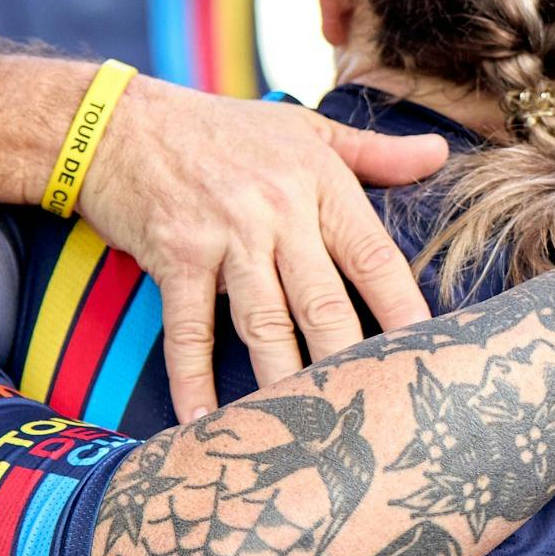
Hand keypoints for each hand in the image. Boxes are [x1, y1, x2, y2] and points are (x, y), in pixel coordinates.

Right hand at [74, 81, 446, 418]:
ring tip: (307, 433)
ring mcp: (223, 236)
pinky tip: (203, 421)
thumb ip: (374, 152)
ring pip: (265, 322)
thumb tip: (440, 156)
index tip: (428, 352)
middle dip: (348, 359)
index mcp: (317, 183)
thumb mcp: (304, 127)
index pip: (372, 255)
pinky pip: (188, 328)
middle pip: (323, 300)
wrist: (115, 122)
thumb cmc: (220, 129)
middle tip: (373, 410)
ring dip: (284, 380)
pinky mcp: (174, 256)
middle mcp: (275, 210)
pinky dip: (193, 377)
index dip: (402, 307)